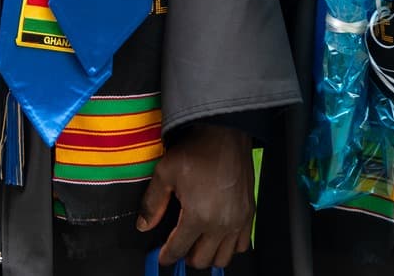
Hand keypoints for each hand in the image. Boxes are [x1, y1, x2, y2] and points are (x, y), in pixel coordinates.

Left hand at [138, 123, 253, 269]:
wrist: (225, 133)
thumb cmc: (198, 150)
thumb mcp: (165, 173)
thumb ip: (152, 203)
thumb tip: (143, 224)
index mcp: (198, 216)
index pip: (179, 249)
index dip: (167, 256)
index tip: (162, 257)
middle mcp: (221, 224)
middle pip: (203, 259)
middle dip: (187, 257)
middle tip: (178, 247)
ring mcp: (238, 221)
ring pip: (224, 258)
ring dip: (209, 255)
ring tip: (197, 244)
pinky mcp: (249, 214)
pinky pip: (242, 245)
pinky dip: (230, 246)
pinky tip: (218, 236)